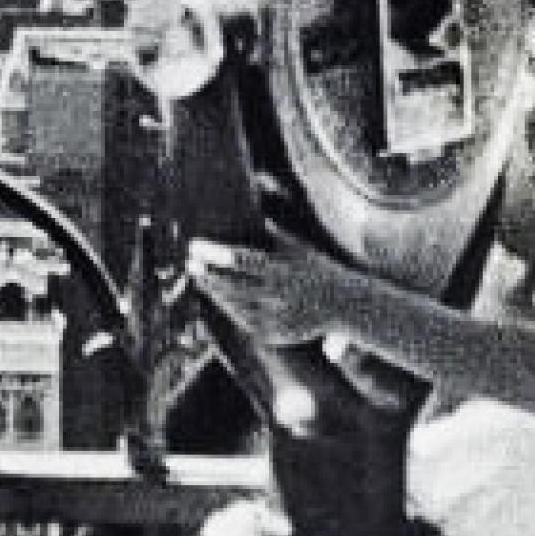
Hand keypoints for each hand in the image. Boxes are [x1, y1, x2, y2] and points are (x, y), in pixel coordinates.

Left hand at [187, 233, 356, 349]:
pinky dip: (229, 309)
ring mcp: (276, 319)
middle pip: (231, 285)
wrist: (345, 305)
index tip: (194, 245)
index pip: (240, 260)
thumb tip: (250, 199)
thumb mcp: (297, 246)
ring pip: (234, 306)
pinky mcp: (275, 336)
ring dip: (213, 291)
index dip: (214, 253)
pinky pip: (244, 322)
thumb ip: (271, 230)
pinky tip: (217, 297)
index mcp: (283, 269)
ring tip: (199, 276)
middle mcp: (278, 296)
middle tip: (189, 261)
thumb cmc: (317, 267)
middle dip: (207, 273)